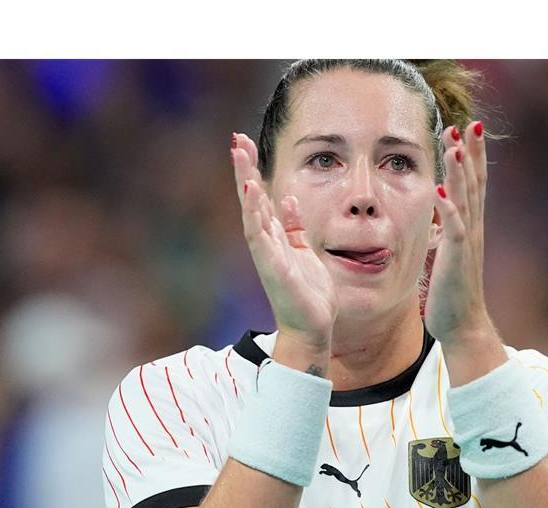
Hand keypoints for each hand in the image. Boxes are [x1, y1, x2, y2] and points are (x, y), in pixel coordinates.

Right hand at [231, 133, 336, 348]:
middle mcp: (265, 243)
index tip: (246, 145)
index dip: (252, 171)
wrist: (311, 327)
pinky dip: (255, 215)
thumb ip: (294, 227)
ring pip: (252, 212)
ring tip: (239, 156)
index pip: (259, 198)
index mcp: (273, 238)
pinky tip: (252, 193)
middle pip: (251, 199)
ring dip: (245, 183)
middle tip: (237, 140)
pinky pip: (261, 237)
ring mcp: (266, 254)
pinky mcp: (273, 267)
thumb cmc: (308, 293)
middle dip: (244, 170)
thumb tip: (289, 200)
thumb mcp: (304, 251)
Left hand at [426, 121, 494, 346]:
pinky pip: (454, 229)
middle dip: (472, 152)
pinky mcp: (457, 258)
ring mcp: (466, 242)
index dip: (474, 154)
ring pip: (465, 200)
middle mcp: (474, 229)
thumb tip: (442, 208)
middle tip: (470, 123)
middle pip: (475, 183)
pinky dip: (448, 210)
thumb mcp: (451, 251)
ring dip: (459, 172)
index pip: (475, 183)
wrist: (463, 324)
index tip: (470, 127)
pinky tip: (440, 192)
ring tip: (455, 145)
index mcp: (471, 226)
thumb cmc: (453, 291)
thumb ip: (449, 228)